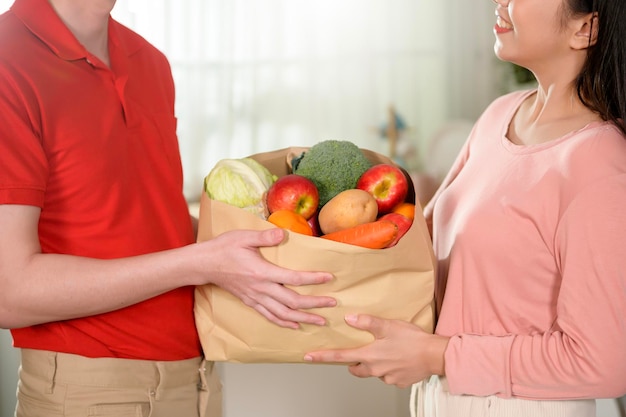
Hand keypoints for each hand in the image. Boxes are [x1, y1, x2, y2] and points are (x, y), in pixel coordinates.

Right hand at [199, 228, 335, 328]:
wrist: (204, 264)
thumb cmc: (224, 248)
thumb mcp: (243, 237)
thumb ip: (264, 237)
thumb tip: (283, 234)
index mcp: (262, 273)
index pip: (293, 279)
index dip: (313, 279)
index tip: (329, 278)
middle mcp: (261, 289)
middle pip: (292, 302)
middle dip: (314, 304)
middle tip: (332, 304)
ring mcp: (255, 298)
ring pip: (283, 314)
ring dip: (303, 318)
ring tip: (320, 321)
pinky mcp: (250, 302)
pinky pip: (270, 316)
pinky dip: (284, 322)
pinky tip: (295, 325)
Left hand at [304, 314, 448, 387]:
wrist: (435, 356)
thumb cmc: (413, 340)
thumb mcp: (388, 325)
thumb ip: (368, 322)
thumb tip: (349, 319)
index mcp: (370, 355)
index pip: (340, 356)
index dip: (322, 356)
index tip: (308, 357)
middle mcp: (375, 369)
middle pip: (356, 368)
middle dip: (354, 362)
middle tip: (361, 351)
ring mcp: (387, 377)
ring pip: (373, 371)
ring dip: (375, 363)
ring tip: (388, 350)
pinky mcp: (398, 382)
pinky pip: (388, 375)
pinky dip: (390, 367)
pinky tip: (399, 357)